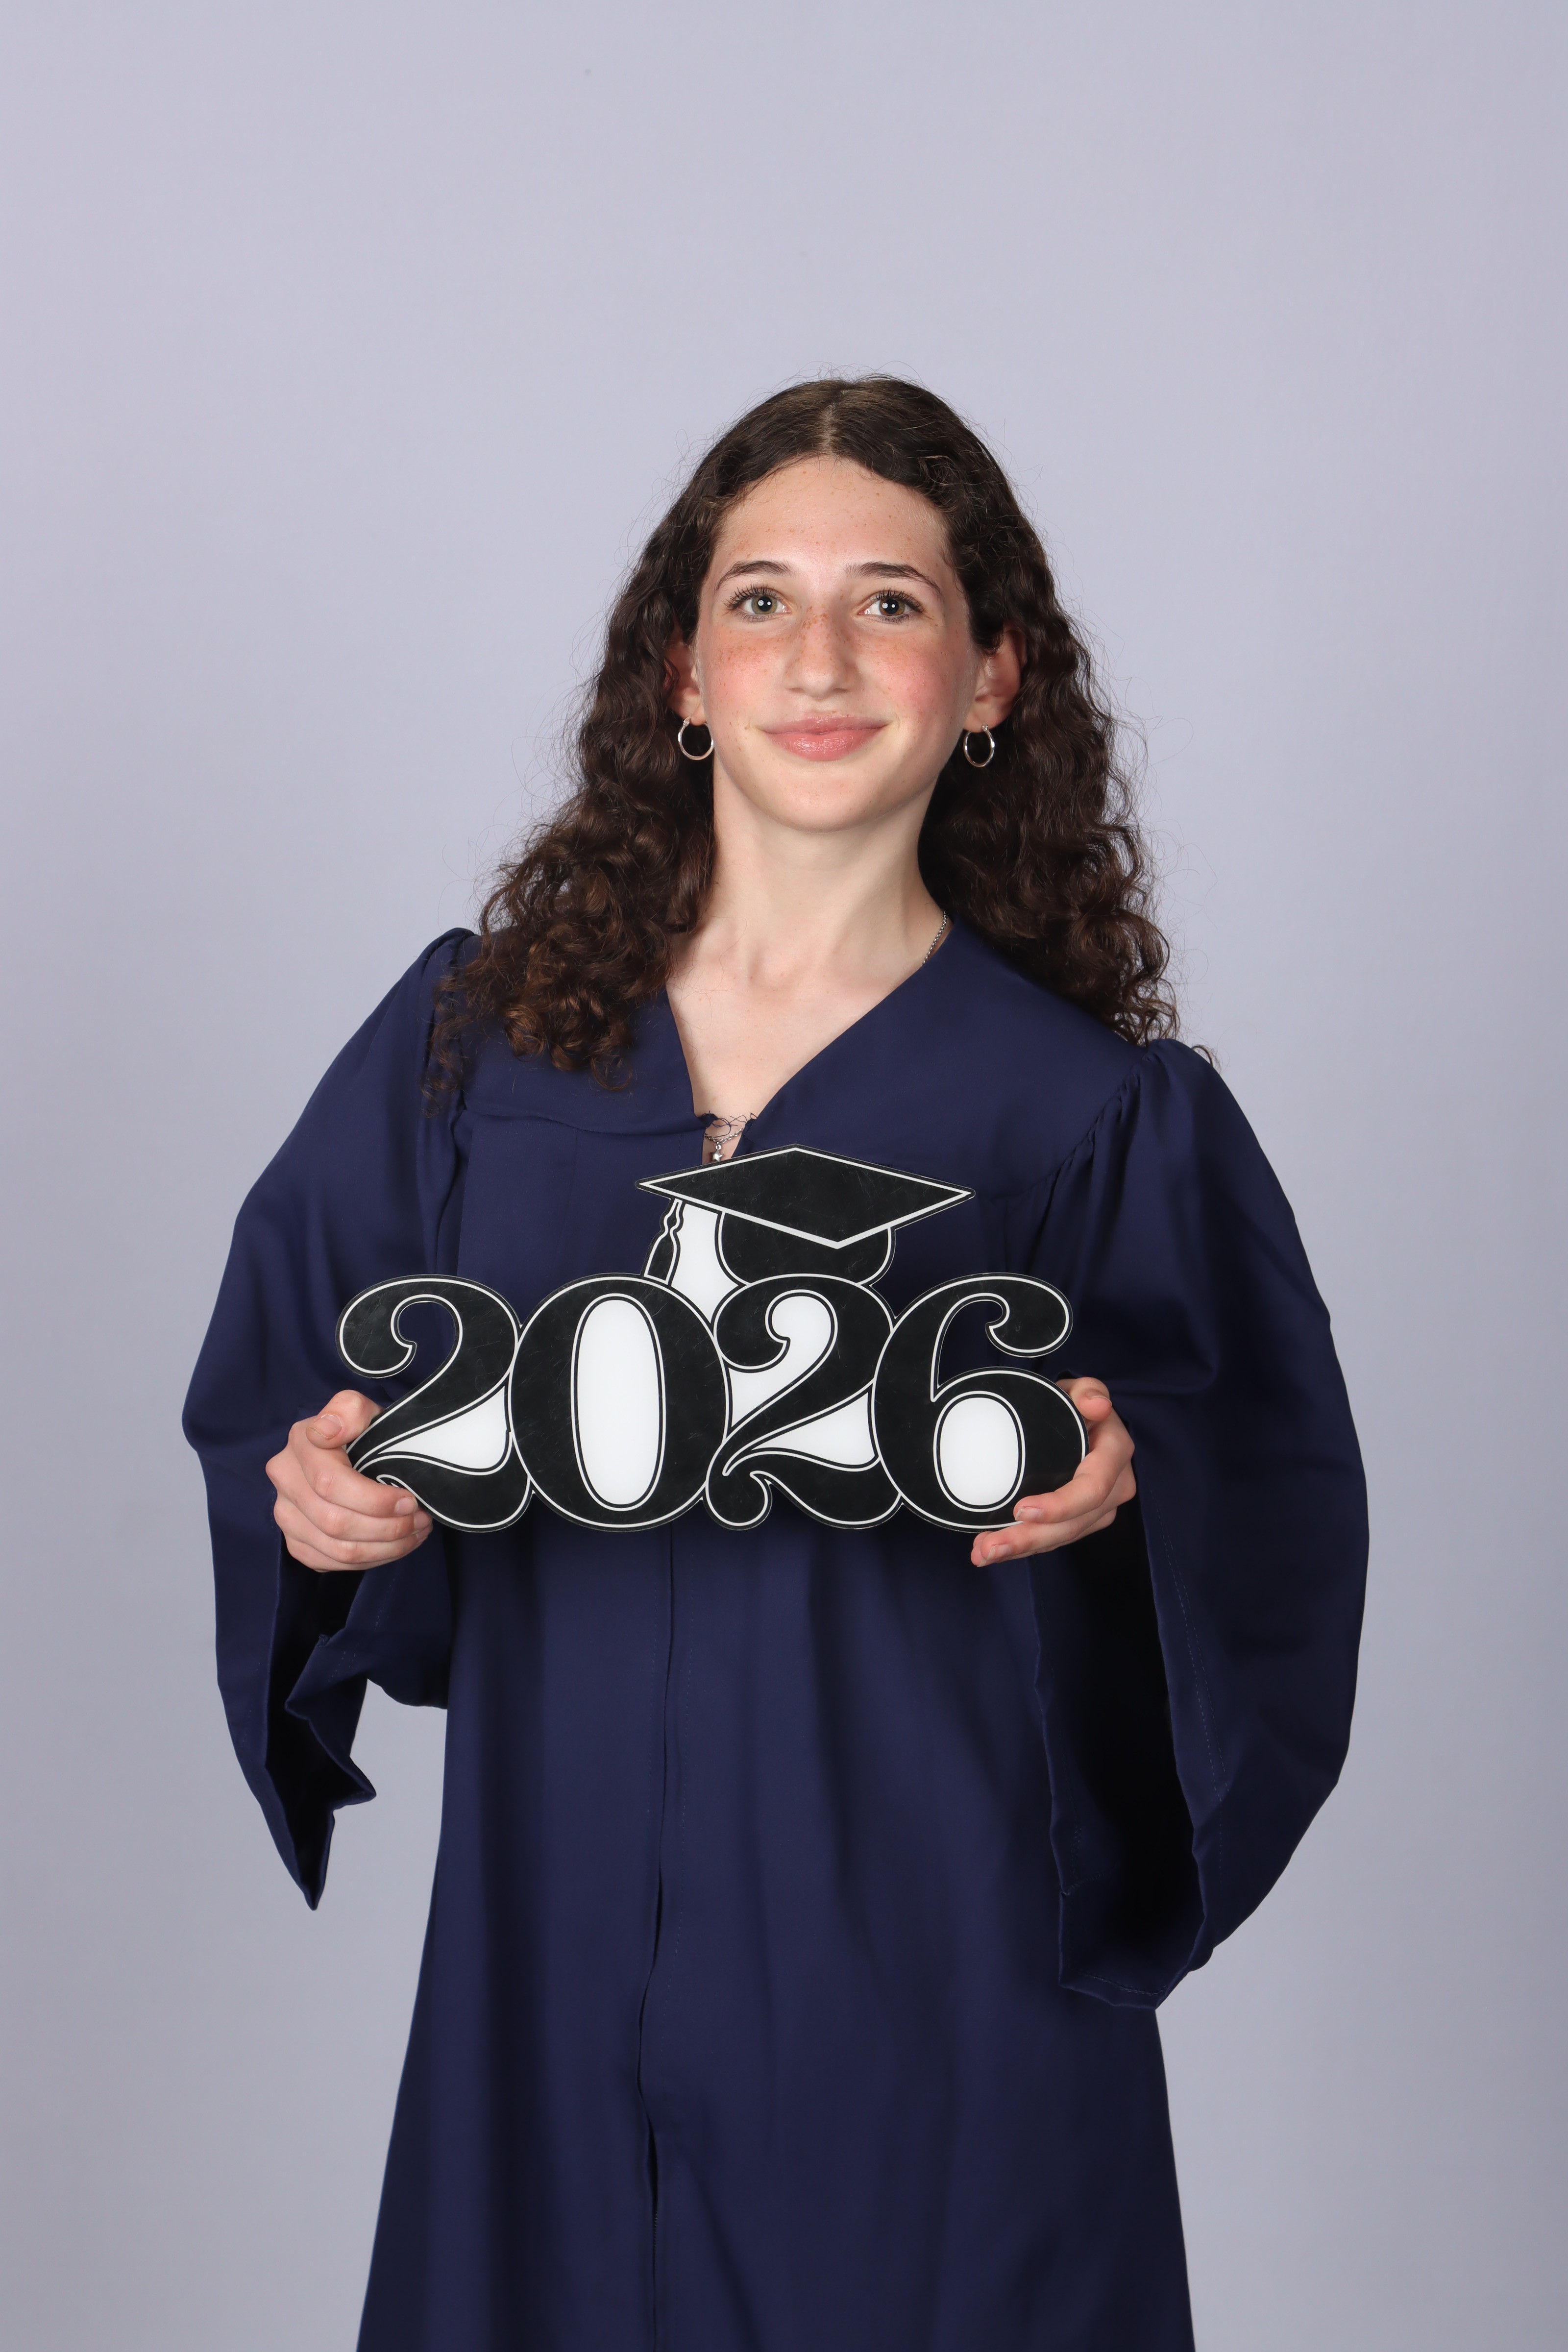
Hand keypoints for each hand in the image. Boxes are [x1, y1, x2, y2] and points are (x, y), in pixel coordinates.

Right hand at [266, 1389, 432, 1572]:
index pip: (331, 1485)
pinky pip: (333, 1563)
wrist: (349, 1449)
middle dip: (387, 1528)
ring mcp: (286, 1515)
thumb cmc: (361, 1431)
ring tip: (415, 1533)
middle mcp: (285, 1481)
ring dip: (385, 1548)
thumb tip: (327, 1431)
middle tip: (419, 1520)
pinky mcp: (296, 1541)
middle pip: (335, 1523)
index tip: (409, 1500)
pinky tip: (395, 1545)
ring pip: (337, 1549)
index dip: (375, 1500)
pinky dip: (371, 1560)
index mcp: (300, 1444)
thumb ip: (348, 1409)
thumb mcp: (361, 1409)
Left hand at [969, 1379, 1134, 1566]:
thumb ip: (1088, 1391)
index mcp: (1115, 1453)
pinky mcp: (1082, 1520)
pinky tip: (993, 1550)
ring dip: (1021, 1548)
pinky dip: (1024, 1545)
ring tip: (982, 1552)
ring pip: (1061, 1537)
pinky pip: (1055, 1537)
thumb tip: (1097, 1406)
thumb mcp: (1082, 1389)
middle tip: (989, 1547)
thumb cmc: (1077, 1405)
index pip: (1092, 1488)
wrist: (1080, 1420)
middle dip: (1029, 1539)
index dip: (1059, 1505)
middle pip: (1072, 1523)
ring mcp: (1099, 1508)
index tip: (1021, 1509)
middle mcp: (1115, 1487)